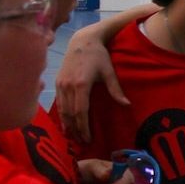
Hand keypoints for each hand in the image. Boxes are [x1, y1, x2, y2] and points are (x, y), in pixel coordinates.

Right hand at [55, 25, 126, 143]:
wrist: (82, 40)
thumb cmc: (98, 56)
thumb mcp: (109, 71)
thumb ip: (116, 89)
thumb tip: (127, 105)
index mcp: (81, 84)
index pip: (81, 112)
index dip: (83, 127)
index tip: (88, 138)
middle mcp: (68, 86)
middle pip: (70, 114)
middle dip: (75, 130)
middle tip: (82, 143)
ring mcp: (61, 84)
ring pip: (62, 110)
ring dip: (67, 125)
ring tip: (73, 137)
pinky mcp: (57, 82)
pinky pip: (59, 103)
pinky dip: (62, 115)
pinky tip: (65, 124)